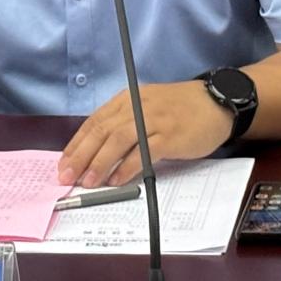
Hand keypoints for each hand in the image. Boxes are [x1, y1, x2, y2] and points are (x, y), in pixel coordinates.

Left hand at [58, 80, 232, 186]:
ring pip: (118, 140)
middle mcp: (137, 106)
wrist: (216, 102)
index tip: (64, 163)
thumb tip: (98, 151)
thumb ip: (125, 123)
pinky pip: (144, 151)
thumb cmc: (180, 108)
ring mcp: (154, 120)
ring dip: (100, 162)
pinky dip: (127, 166)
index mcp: (127, 99)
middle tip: (66, 176)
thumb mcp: (146, 106)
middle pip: (101, 130)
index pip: (94, 122)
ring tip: (88, 181)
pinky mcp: (170, 135)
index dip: (76, 144)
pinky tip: (116, 179)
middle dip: (81, 155)